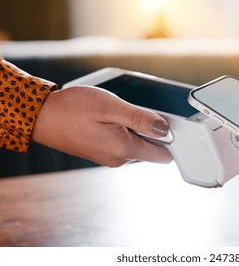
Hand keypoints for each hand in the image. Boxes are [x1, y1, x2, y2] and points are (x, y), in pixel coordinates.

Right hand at [32, 86, 172, 165]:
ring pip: (135, 145)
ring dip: (135, 130)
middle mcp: (118, 159)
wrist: (40, 116)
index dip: (171, 141)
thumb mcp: (111, 107)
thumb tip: (165, 130)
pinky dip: (123, 132)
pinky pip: (121, 144)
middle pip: (150, 149)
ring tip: (119, 113)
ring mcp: (108, 157)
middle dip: (152, 132)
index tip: (171, 125)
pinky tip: (110, 119)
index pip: (162, 156)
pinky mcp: (100, 153)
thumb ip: (140, 119)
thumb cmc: (72, 109)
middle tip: (140, 110)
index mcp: (124, 150)